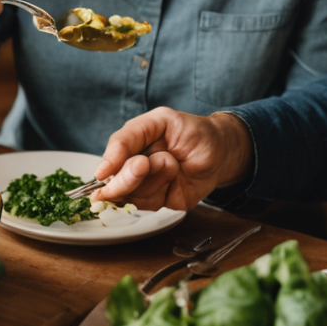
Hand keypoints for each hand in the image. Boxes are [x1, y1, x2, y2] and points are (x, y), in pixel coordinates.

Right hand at [91, 108, 253, 209]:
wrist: (223, 149)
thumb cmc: (192, 131)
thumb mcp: (160, 120)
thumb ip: (129, 137)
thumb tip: (103, 169)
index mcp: (129, 148)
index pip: (109, 160)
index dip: (106, 166)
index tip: (104, 173)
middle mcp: (133, 169)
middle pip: (116, 184)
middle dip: (127, 177)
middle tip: (142, 165)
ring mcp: (148, 188)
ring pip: (132, 195)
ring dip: (152, 179)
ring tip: (170, 162)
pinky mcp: (162, 202)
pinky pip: (151, 204)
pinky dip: (161, 189)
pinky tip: (174, 175)